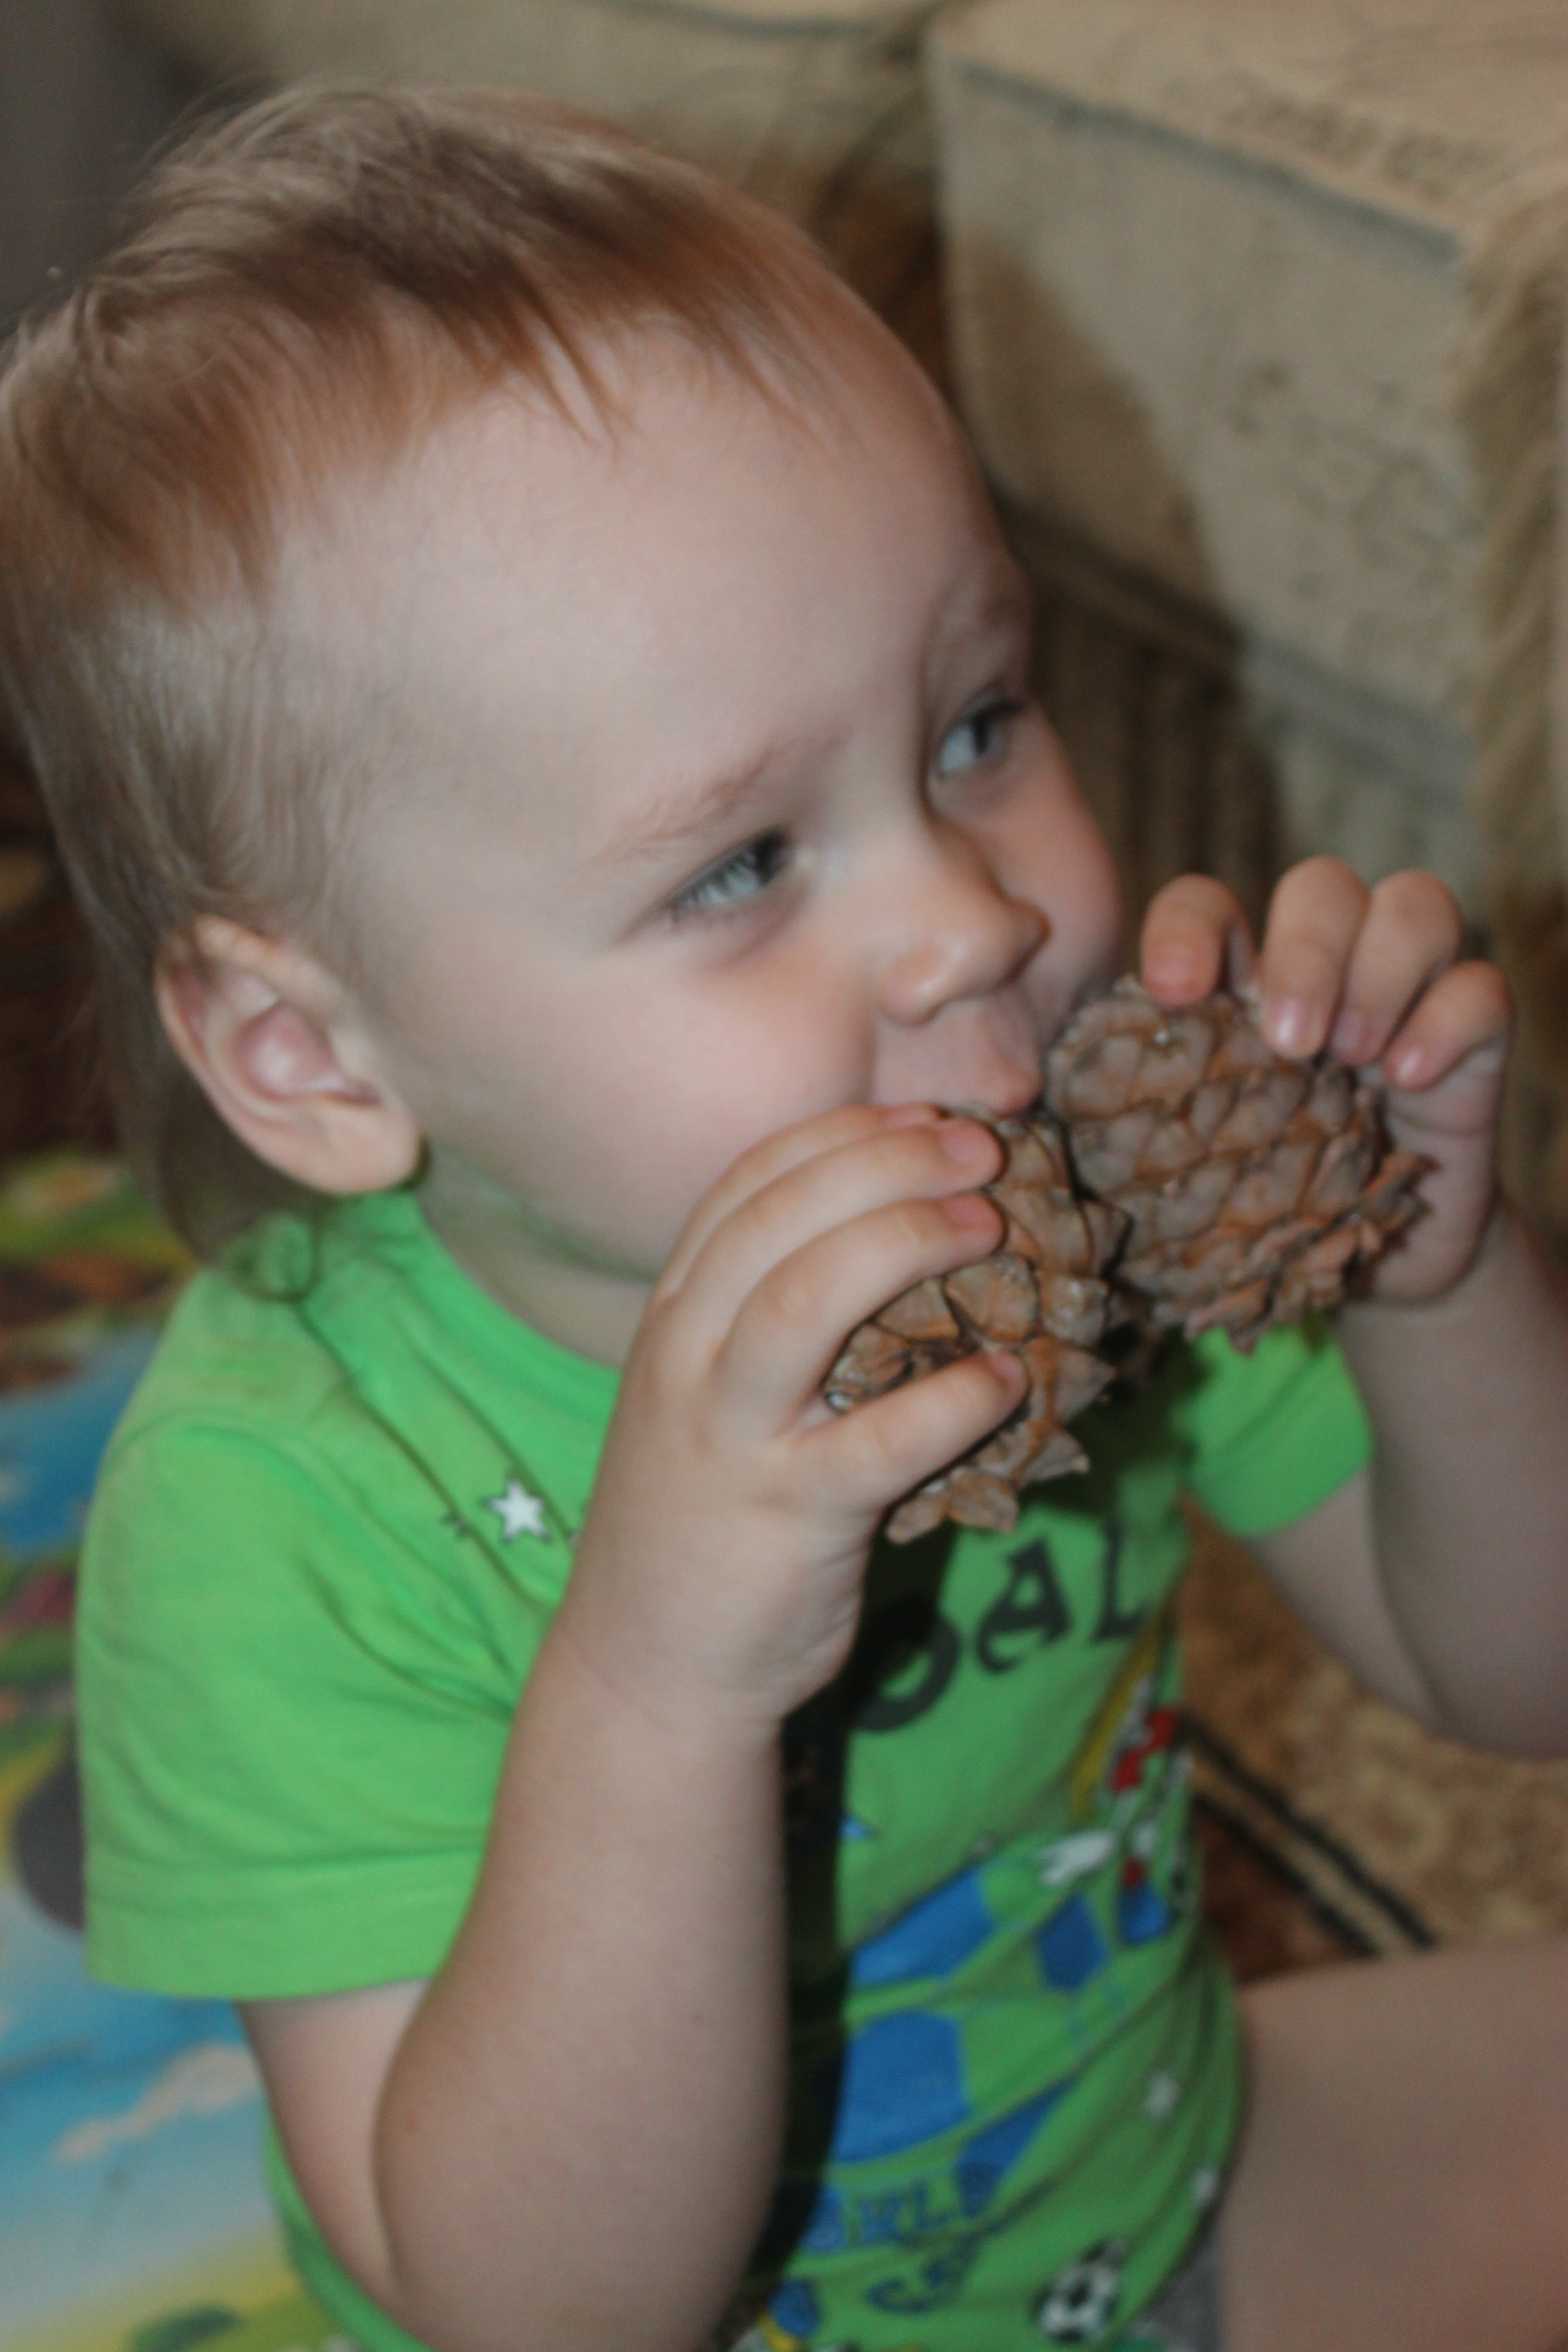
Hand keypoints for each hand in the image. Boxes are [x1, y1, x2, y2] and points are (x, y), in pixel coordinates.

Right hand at [554, 1104, 1025, 1732]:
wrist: (647, 1669)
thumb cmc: (700, 1521)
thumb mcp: (704, 1398)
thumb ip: (766, 1325)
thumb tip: (900, 1241)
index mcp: (671, 1320)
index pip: (745, 1187)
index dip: (840, 1135)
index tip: (919, 1114)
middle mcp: (686, 1361)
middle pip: (778, 1220)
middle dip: (886, 1165)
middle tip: (978, 1153)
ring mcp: (729, 1437)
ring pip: (804, 1300)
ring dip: (906, 1244)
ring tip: (989, 1227)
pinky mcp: (787, 1517)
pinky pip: (879, 1441)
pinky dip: (954, 1398)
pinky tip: (1010, 1376)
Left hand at [1137, 859, 1510, 1303]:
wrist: (1364, 1274)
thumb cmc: (1251, 1209)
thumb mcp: (1175, 1168)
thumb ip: (1109, 1127)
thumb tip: (1011, 1118)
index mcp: (1235, 983)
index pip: (1208, 906)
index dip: (1189, 929)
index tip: (1175, 993)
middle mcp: (1324, 968)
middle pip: (1321, 884)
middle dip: (1304, 950)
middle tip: (1286, 1043)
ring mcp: (1404, 995)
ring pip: (1414, 904)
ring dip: (1379, 971)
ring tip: (1348, 1059)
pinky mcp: (1472, 1041)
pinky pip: (1480, 988)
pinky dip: (1446, 1021)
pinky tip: (1407, 1079)